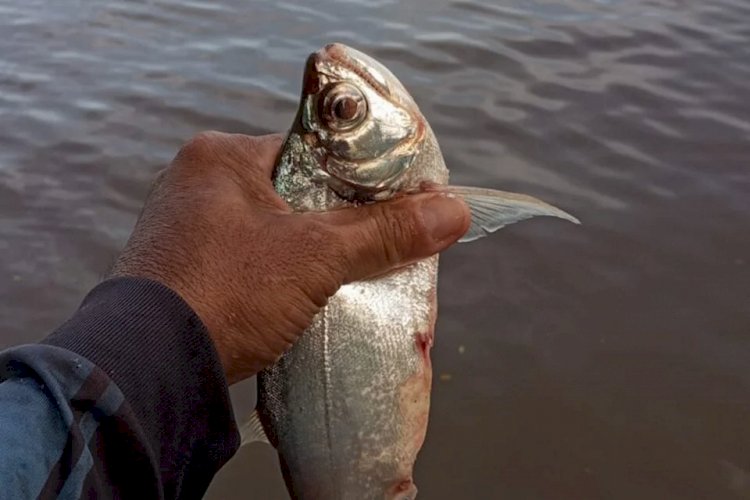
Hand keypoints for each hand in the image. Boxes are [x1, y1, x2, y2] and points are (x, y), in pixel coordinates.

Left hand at [112, 132, 469, 383]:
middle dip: (337, 222)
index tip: (397, 203)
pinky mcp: (185, 268)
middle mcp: (197, 182)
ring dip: (310, 253)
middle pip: (296, 192)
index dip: (361, 178)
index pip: (313, 152)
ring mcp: (186, 227)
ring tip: (350, 274)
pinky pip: (251, 259)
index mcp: (221, 156)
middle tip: (379, 244)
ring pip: (275, 230)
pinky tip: (305, 296)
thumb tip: (455, 211)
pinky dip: (281, 274)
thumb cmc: (228, 293)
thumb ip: (384, 232)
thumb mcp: (316, 257)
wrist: (148, 370)